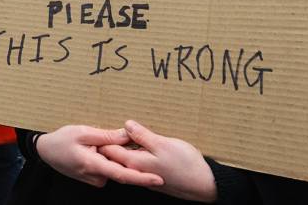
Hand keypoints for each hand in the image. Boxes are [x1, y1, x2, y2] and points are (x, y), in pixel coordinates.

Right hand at [36, 124, 163, 188]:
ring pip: (114, 167)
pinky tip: (97, 148)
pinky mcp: (94, 177)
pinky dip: (108, 158)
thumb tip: (127, 135)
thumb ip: (107, 136)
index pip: (123, 174)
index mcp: (94, 165)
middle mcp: (96, 177)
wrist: (45, 151)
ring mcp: (95, 179)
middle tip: (110, 140)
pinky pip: (108, 168)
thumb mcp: (83, 132)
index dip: (142, 178)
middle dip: (125, 157)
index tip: (158, 179)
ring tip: (96, 142)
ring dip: (114, 156)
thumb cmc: (62, 140)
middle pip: (121, 169)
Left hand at [98, 120, 216, 202]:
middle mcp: (135, 172)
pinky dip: (133, 152)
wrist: (203, 184)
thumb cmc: (185, 164)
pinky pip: (135, 162)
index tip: (104, 124)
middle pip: (114, 155)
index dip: (104, 136)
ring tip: (126, 132)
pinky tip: (139, 144)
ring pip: (125, 159)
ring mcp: (142, 175)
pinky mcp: (150, 176)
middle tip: (112, 125)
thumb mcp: (163, 144)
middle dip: (111, 141)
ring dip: (123, 146)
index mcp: (133, 163)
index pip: (108, 150)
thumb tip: (126, 125)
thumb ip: (142, 135)